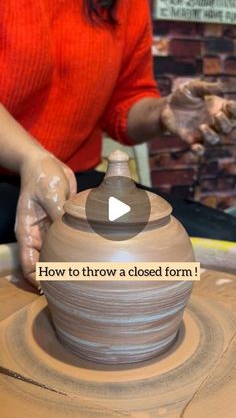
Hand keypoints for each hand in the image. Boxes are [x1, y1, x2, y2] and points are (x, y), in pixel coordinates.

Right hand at [15, 152, 76, 287]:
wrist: (46, 163)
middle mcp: (39, 236)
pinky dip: (78, 250)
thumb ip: (60, 216)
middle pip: (45, 265)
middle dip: (57, 277)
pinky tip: (91, 257)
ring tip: (86, 277)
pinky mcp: (63, 225)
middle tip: (76, 288)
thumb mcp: (50, 195)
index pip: (29, 265)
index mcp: (28, 234)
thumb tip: (73, 232)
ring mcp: (51, 231)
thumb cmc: (42, 177)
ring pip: (59, 255)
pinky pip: (70, 242)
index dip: (38, 280)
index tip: (53, 290)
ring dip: (70, 265)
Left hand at [161, 80, 235, 152]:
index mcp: (219, 108)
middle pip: (227, 128)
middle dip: (224, 123)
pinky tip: (196, 147)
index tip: (228, 105)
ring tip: (202, 126)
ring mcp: (203, 132)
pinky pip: (199, 149)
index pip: (233, 113)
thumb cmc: (184, 95)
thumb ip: (206, 88)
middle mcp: (214, 122)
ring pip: (214, 139)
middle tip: (216, 115)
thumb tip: (222, 86)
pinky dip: (199, 150)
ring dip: (211, 134)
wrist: (166, 106)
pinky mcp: (191, 140)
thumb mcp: (194, 87)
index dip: (234, 111)